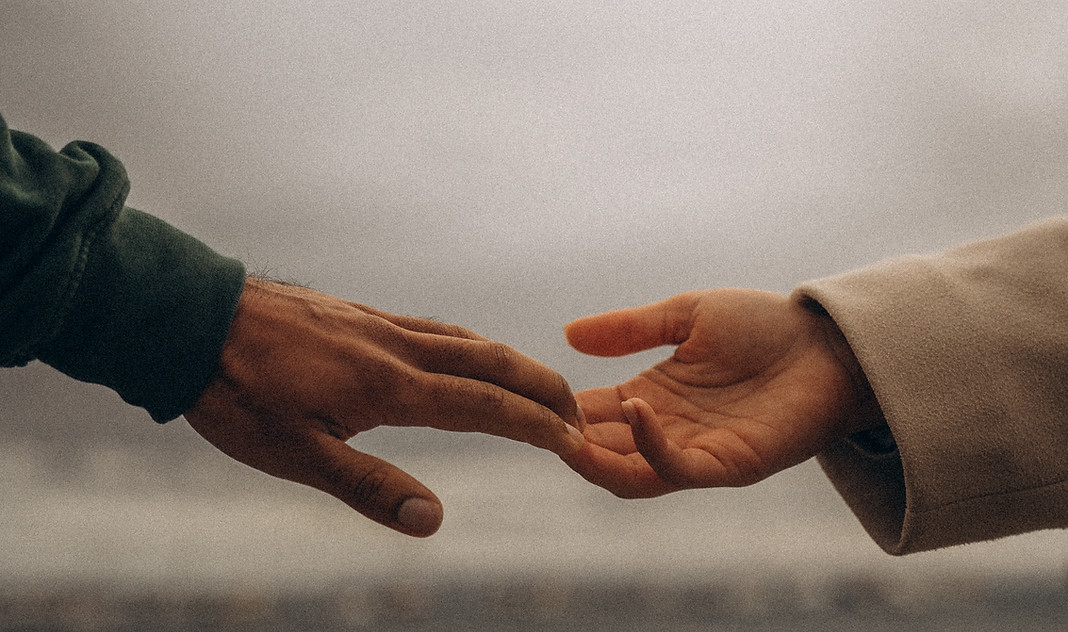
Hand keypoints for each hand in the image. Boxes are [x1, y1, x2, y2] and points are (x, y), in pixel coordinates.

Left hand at [184, 278, 583, 536]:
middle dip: (540, 386)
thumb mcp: (294, 454)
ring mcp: (378, 323)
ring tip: (536, 385)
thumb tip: (433, 520)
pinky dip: (471, 344)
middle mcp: (395, 346)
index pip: (482, 405)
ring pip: (465, 338)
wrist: (191, 317)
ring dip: (511, 362)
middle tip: (576, 412)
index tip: (572, 441)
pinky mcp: (359, 314)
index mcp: (388, 385)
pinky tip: (463, 353)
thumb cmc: (237, 393)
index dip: (533, 425)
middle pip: (490, 360)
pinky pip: (434, 326)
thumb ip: (368, 485)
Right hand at [561, 289, 880, 497]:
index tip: (527, 391)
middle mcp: (666, 430)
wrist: (830, 342)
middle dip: (567, 439)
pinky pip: (676, 468)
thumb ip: (629, 329)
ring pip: (628, 474)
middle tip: (535, 419)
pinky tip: (634, 410)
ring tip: (567, 432)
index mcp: (651, 397)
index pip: (592, 413)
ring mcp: (694, 452)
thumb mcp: (686, 315)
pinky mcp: (727, 466)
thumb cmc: (765, 326)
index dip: (560, 406)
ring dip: (594, 459)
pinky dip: (649, 448)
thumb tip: (567, 334)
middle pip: (601, 451)